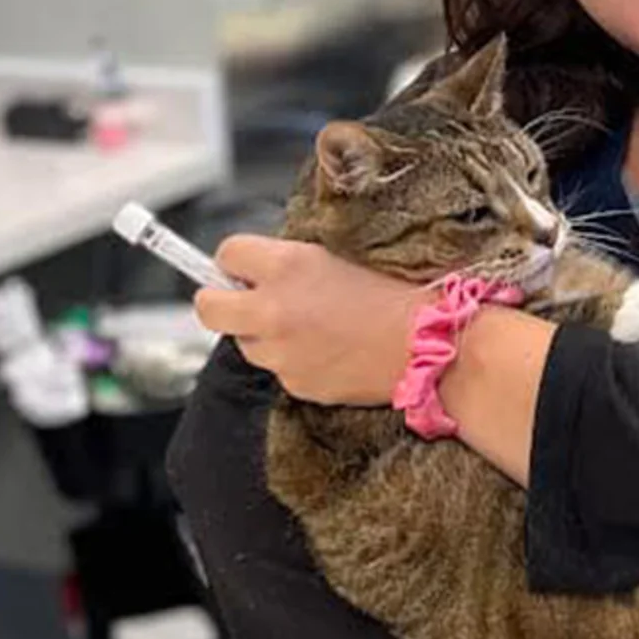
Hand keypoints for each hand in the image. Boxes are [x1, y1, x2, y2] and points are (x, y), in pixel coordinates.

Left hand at [193, 235, 430, 404]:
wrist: (430, 343)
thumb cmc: (399, 292)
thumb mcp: (341, 255)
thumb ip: (291, 261)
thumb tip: (259, 268)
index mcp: (286, 266)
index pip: (226, 254)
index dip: (237, 261)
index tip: (246, 267)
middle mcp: (272, 309)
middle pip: (208, 307)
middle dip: (221, 301)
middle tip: (245, 299)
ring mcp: (280, 352)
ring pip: (245, 343)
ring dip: (264, 334)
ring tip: (311, 327)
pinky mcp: (296, 384)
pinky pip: (280, 369)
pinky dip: (296, 361)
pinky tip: (330, 350)